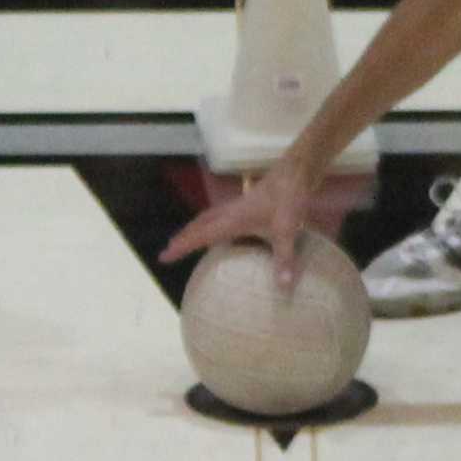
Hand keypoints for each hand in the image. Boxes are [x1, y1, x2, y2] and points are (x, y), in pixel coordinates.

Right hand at [161, 164, 320, 272]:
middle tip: (169, 250)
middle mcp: (230, 212)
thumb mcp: (288, 230)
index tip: (163, 257)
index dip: (182, 247)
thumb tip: (283, 288)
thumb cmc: (289, 198)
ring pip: (208, 218)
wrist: (296, 172)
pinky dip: (212, 224)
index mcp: (232, 220)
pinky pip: (221, 215)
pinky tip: (222, 231)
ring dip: (195, 229)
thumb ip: (284, 259)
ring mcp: (237, 205)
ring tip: (187, 239)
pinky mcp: (247, 203)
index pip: (200, 236)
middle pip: (199, 225)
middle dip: (183, 238)